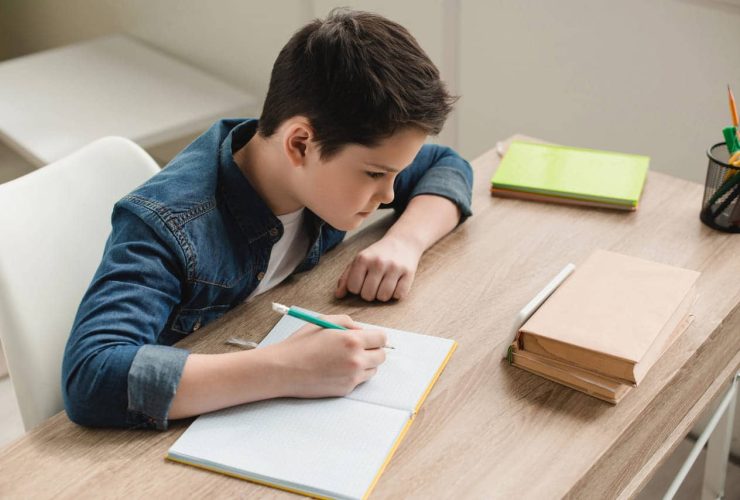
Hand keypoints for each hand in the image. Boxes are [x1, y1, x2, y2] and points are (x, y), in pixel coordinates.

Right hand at [267, 314, 386, 397]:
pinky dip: (353, 375)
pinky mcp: (345, 389)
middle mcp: (356, 360)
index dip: (376, 337)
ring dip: (365, 363)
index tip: (371, 338)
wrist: (283, 370)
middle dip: (373, 350)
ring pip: (373, 370)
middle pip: (381, 356)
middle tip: (359, 348)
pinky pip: (359, 380)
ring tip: (345, 359)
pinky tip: (336, 369)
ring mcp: (352, 377)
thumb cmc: (300, 345)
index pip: (382, 338)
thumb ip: (347, 322)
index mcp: (352, 340)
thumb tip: (361, 330)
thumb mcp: (323, 322)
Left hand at [335, 235, 422, 301]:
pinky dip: (396, 294)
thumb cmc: (377, 255)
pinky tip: (395, 284)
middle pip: (367, 295)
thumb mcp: (359, 261)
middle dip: (369, 294)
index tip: (362, 282)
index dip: (356, 289)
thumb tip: (338, 296)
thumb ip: (346, 277)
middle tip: (374, 284)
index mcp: (363, 258)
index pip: (353, 287)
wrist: (403, 242)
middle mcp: (378, 262)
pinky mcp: (409, 273)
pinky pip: (399, 295)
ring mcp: (394, 268)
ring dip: (382, 295)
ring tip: (384, 285)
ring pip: (383, 297)